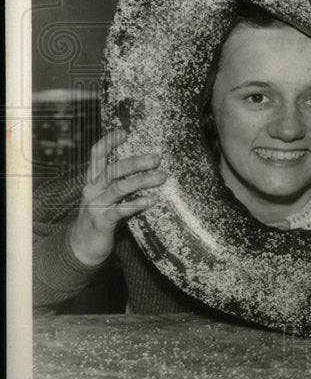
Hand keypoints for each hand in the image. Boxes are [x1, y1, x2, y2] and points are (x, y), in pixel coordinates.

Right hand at [69, 129, 165, 266]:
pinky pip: (121, 211)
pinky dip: (138, 204)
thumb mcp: (107, 195)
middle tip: (157, 158)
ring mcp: (95, 206)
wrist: (82, 247)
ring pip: (119, 188)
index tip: (124, 132)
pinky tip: (153, 200)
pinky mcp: (102, 222)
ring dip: (141, 181)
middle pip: (112, 170)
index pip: (96, 156)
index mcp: (92, 180)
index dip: (108, 142)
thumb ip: (119, 182)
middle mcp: (92, 190)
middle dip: (135, 162)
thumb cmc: (101, 216)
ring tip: (162, 176)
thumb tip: (149, 166)